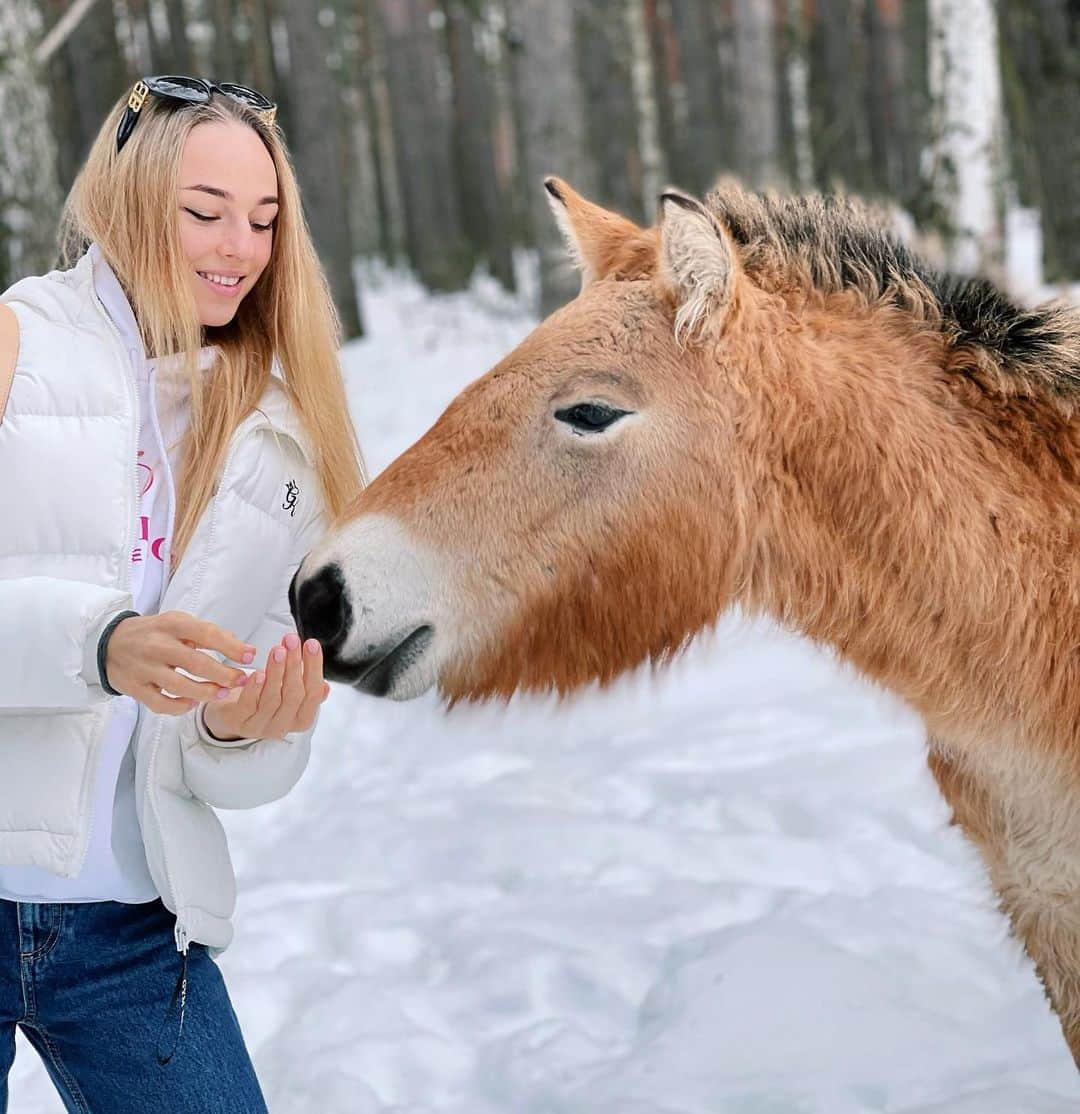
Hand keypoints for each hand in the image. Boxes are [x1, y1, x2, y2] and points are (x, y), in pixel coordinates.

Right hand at [106, 611, 255, 714]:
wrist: (109, 642)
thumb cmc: (154, 633)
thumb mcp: (179, 623)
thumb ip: (208, 634)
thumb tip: (244, 650)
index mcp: (171, 624)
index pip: (207, 634)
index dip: (232, 647)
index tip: (250, 656)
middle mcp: (157, 645)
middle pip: (196, 663)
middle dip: (224, 674)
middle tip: (242, 680)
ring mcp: (144, 668)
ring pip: (180, 686)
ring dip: (207, 693)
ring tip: (224, 694)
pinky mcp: (134, 688)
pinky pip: (161, 704)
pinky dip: (181, 706)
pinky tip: (193, 703)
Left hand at [201, 633, 329, 742]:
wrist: (231, 714)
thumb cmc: (264, 698)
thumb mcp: (288, 694)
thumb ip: (306, 690)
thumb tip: (324, 687)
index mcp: (300, 719)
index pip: (313, 693)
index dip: (314, 668)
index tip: (311, 644)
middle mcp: (282, 726)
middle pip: (294, 696)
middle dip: (295, 665)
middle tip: (292, 641)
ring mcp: (260, 726)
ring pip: (272, 699)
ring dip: (276, 672)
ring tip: (277, 649)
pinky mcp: (239, 722)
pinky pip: (249, 705)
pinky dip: (254, 688)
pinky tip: (258, 672)